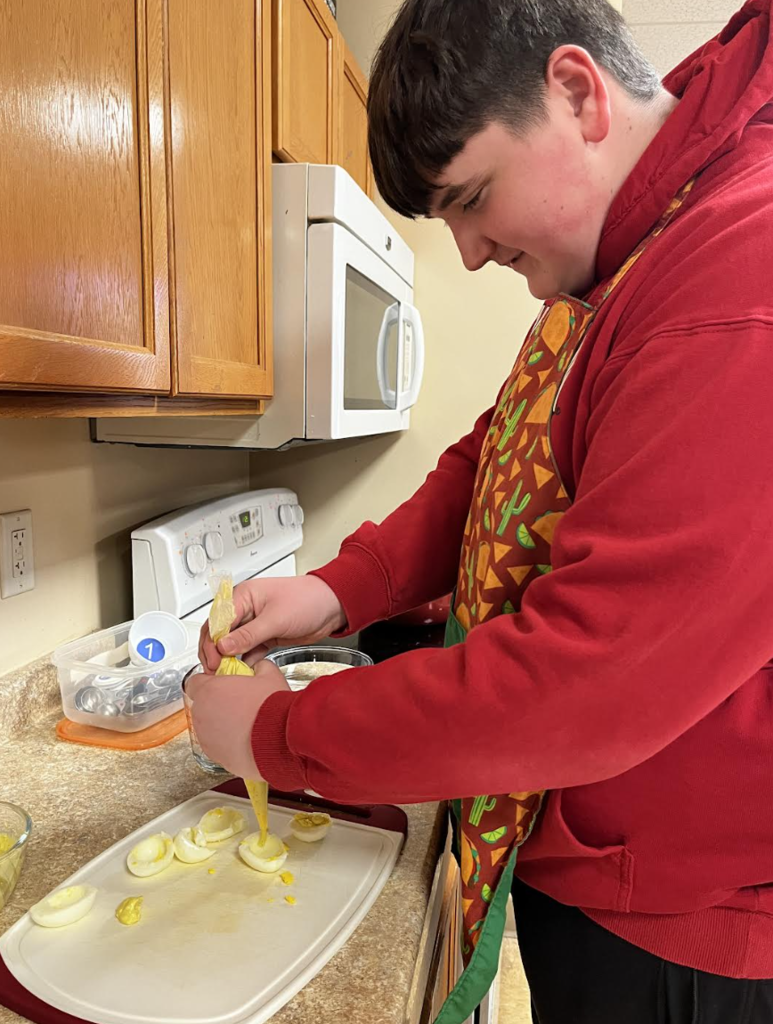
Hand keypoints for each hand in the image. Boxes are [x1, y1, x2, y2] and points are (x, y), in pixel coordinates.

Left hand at [185, 661, 290, 778]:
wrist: (280, 742)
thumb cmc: (271, 709)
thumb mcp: (270, 675)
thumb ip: (258, 667)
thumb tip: (258, 668)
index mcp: (209, 690)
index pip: (194, 681)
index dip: (209, 681)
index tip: (222, 684)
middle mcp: (202, 714)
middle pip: (202, 704)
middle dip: (217, 703)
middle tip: (240, 703)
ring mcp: (206, 738)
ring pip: (209, 726)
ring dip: (222, 723)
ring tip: (246, 723)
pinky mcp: (215, 756)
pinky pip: (217, 745)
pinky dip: (227, 742)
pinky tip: (247, 739)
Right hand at [199, 575, 345, 671]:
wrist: (332, 606)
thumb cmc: (308, 600)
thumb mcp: (276, 618)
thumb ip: (248, 634)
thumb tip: (223, 646)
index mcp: (243, 596)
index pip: (218, 620)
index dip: (212, 641)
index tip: (213, 660)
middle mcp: (245, 609)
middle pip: (220, 632)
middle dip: (215, 652)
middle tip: (215, 671)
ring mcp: (254, 624)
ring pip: (232, 644)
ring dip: (228, 659)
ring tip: (225, 675)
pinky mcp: (265, 636)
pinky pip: (248, 651)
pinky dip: (244, 661)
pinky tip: (243, 672)